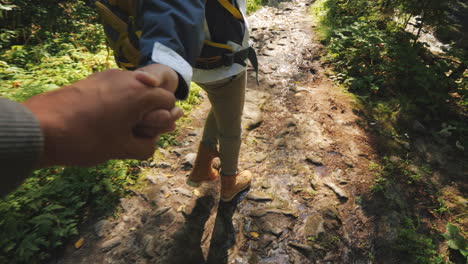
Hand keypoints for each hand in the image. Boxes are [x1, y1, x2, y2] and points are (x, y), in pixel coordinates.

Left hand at [23, 69, 178, 166]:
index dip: (163, 118)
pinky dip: (117, 101)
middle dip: (148, 112)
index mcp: (141, 94)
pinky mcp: (94, 78)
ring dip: (132, 106)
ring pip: (133, 89)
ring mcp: (109, 76)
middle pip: (152, 93)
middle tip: (134, 131)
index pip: (168, 101)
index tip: (148, 132)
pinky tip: (102, 118)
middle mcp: (128, 78)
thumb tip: (153, 141)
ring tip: (116, 126)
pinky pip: (116, 87)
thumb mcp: (123, 149)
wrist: (41, 128)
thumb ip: (147, 146)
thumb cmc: (87, 140)